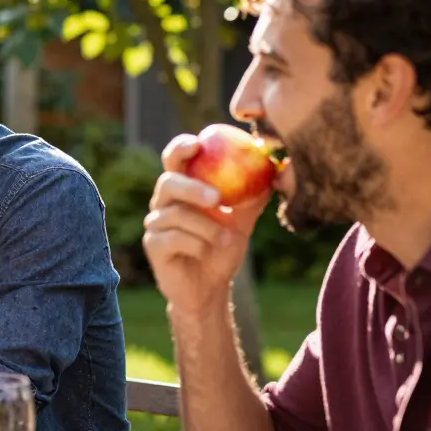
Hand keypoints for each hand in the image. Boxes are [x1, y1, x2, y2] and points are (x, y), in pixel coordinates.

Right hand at [142, 134, 270, 314]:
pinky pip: (173, 238)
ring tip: (225, 239)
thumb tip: (276, 168)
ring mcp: (155, 225)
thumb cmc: (223, 248)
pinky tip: (205, 252)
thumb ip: (253, 196)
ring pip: (175, 215)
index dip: (180, 148)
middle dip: (192, 188)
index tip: (198, 143)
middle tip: (217, 198)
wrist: (210, 287)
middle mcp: (164, 203)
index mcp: (183, 189)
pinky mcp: (153, 246)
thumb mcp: (243, 220)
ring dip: (205, 227)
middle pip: (168, 183)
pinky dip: (196, 244)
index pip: (174, 160)